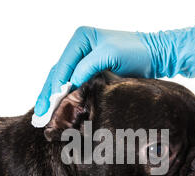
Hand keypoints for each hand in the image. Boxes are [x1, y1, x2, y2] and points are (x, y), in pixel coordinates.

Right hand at [34, 21, 194, 119]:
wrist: (156, 55)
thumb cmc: (136, 52)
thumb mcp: (110, 55)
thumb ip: (87, 67)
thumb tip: (69, 85)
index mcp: (80, 39)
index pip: (61, 67)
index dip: (52, 89)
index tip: (47, 108)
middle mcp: (78, 48)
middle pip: (57, 74)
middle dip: (47, 96)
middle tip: (39, 117)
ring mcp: (83, 60)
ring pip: (62, 82)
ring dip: (52, 100)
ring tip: (43, 117)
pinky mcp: (90, 72)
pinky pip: (72, 86)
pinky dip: (64, 98)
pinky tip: (58, 110)